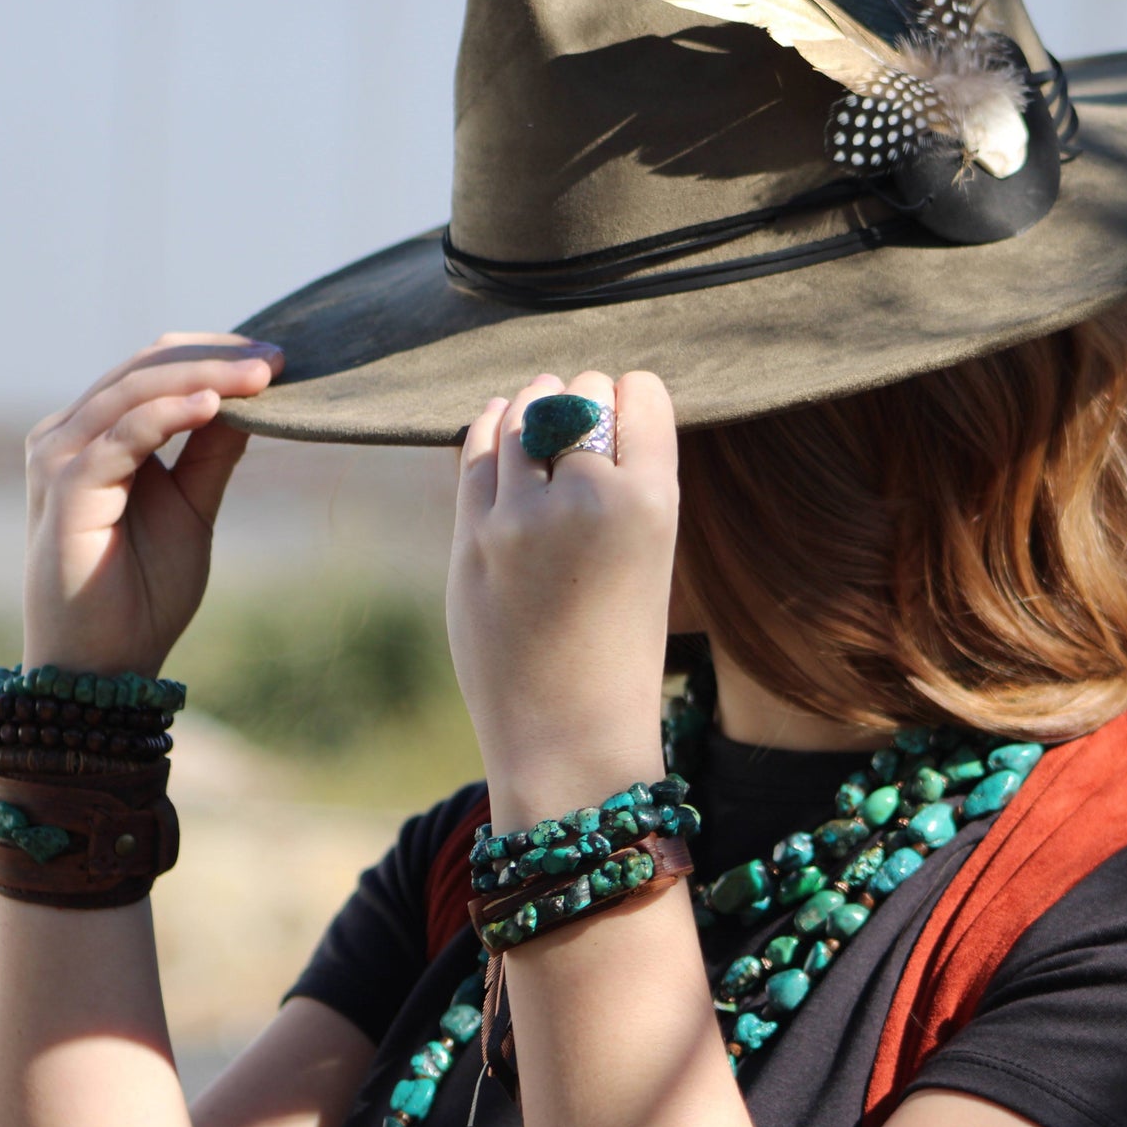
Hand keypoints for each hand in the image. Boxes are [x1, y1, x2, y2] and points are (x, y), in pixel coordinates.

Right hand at [22, 332, 283, 678]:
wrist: (106, 665)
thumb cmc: (142, 590)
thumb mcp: (192, 505)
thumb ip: (212, 451)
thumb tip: (252, 397)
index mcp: (95, 434)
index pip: (152, 367)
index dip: (213, 353)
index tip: (275, 356)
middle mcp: (68, 436)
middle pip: (145, 370)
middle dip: (216, 358)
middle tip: (278, 359)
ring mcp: (60, 458)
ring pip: (134, 392)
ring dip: (203, 377)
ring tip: (261, 376)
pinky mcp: (65, 490)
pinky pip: (122, 438)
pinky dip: (168, 414)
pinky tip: (214, 405)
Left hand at [447, 370, 678, 826]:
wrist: (568, 734)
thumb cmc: (620, 645)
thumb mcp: (653, 554)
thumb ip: (625, 481)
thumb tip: (577, 401)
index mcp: (654, 503)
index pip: (641, 392)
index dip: (631, 399)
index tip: (624, 417)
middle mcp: (588, 499)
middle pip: (581, 393)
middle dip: (583, 401)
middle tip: (582, 425)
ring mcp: (521, 517)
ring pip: (524, 410)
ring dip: (535, 406)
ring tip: (542, 417)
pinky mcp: (472, 536)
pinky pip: (478, 446)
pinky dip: (492, 427)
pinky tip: (502, 430)